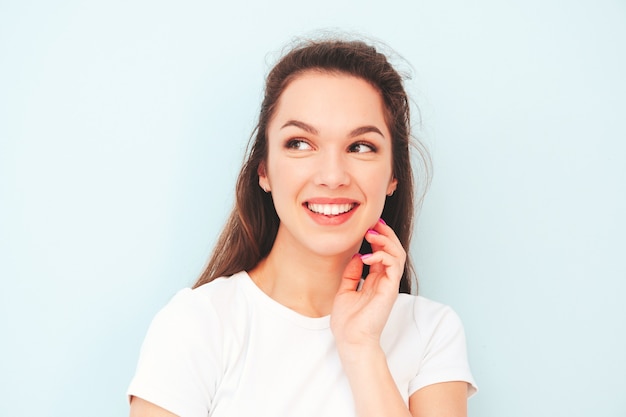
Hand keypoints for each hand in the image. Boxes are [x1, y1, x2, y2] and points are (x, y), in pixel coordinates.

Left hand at [330, 219, 405, 353]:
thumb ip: (352, 273)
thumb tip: (356, 255)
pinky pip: (393, 265)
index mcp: (375, 280)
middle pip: (393, 250)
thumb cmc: (348, 322)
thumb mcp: (345, 290)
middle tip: (374, 223)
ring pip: (398, 254)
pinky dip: (382, 256)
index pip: (383, 253)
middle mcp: (385, 281)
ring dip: (386, 240)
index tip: (368, 226)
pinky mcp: (390, 290)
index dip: (378, 238)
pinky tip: (366, 256)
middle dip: (385, 234)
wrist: (351, 340)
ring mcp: (389, 285)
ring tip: (371, 234)